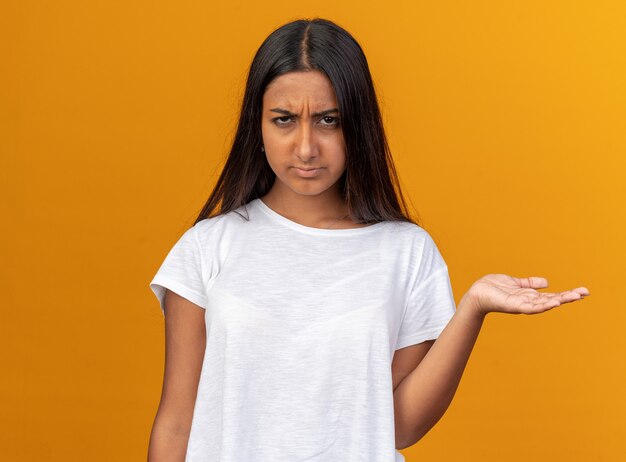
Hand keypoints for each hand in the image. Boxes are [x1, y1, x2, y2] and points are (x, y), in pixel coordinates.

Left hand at [460, 274, 589, 317]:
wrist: (476, 293)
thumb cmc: (493, 288)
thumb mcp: (515, 282)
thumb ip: (529, 283)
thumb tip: (547, 282)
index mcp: (530, 296)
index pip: (553, 295)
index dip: (567, 293)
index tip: (583, 291)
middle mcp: (528, 302)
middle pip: (552, 300)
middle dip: (568, 297)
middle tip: (585, 293)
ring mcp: (522, 305)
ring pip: (544, 304)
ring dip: (558, 301)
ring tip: (572, 297)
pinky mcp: (513, 306)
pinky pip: (530, 307)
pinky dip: (542, 306)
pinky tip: (552, 302)